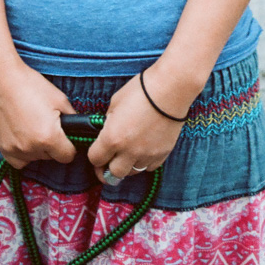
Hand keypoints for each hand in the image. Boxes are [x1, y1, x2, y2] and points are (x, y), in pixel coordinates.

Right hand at [0, 58, 77, 169]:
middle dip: (52, 145)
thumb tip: (78, 129)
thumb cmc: (32, 86)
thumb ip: (73, 118)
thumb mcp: (60, 99)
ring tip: (33, 127)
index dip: (70, 146)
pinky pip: (18, 161)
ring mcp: (15, 150)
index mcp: (49, 137)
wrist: (3, 80)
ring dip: (37, 148)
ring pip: (35, 158)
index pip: (68, 156)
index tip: (66, 137)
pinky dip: (23, 154)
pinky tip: (23, 138)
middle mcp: (32, 148)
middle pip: (51, 157)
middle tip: (47, 125)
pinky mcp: (3, 148)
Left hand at [87, 65, 196, 184]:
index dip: (94, 156)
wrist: (170, 89)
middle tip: (109, 159)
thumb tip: (108, 129)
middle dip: (108, 167)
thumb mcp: (115, 102)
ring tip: (128, 152)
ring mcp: (147, 155)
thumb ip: (108, 121)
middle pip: (113, 174)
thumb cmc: (141, 91)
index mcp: (112, 138)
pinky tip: (144, 149)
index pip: (95, 159)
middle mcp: (128, 151)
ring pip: (132, 172)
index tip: (97, 152)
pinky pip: (149, 167)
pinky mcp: (162, 154)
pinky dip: (144, 161)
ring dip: (127, 165)